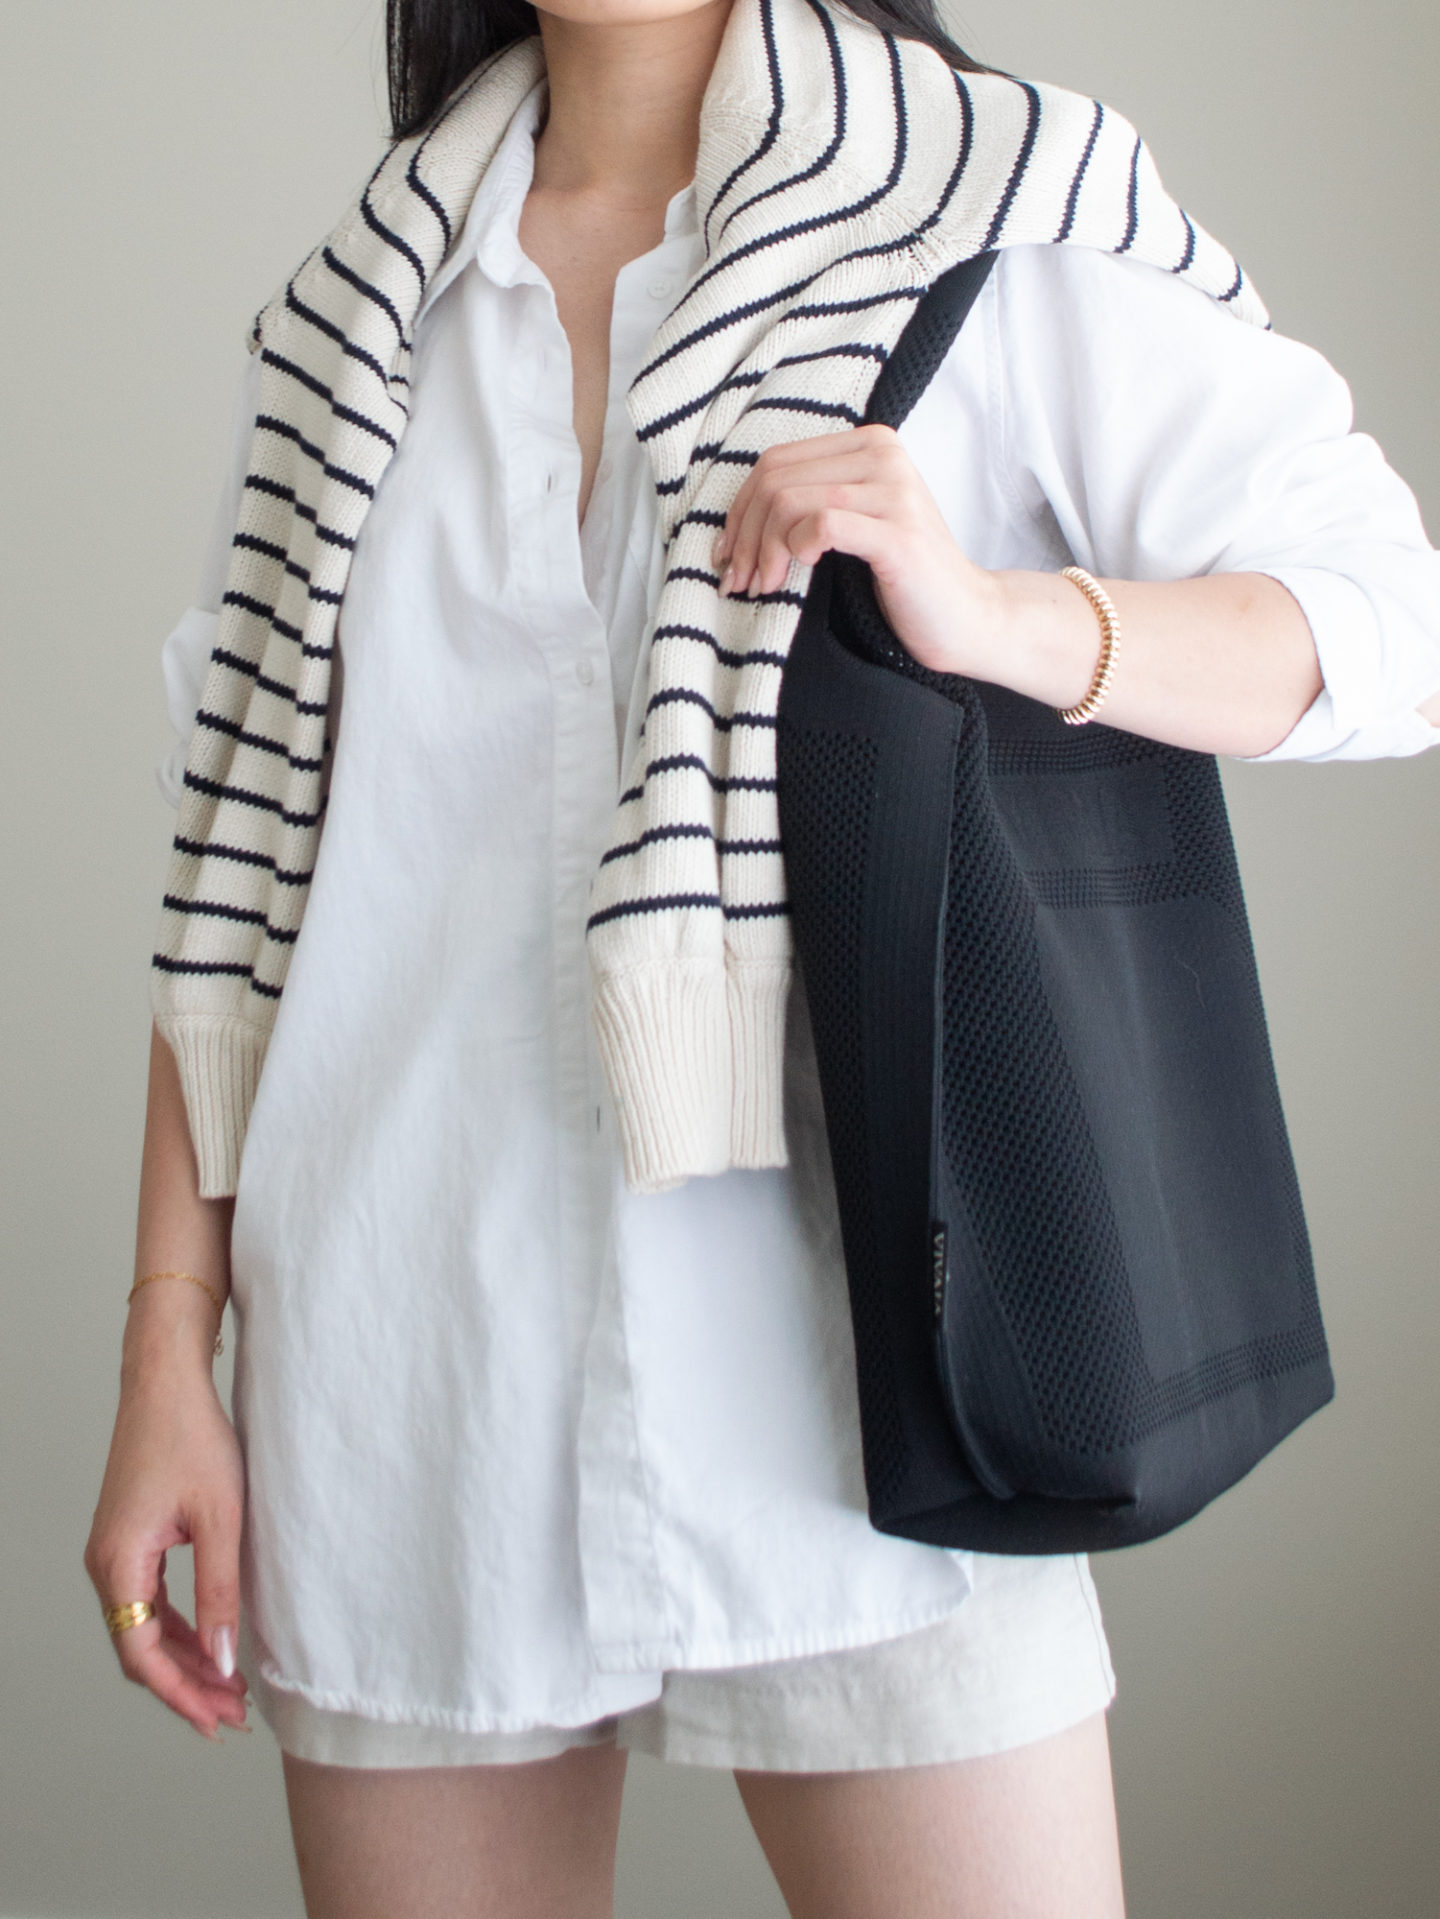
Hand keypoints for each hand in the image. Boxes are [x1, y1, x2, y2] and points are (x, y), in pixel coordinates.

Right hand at [85, 1326, 249, 1739]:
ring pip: (145, 1628)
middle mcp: (106, 1563)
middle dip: (185, 1685)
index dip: (180, 1693)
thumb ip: (221, 1591)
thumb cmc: (193, 1437)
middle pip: (140, 1648)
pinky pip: (150, 1602)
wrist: (167, 1382)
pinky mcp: (130, 1539)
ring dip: (185, 1659)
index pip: (141, 1653)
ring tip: (227, 1690)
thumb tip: (224, 1661)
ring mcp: (114, 1552)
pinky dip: (180, 1628)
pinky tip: (211, 1644)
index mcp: (119, 1562)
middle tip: (232, 1715)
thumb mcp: (221, 1518)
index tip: (218, 1719)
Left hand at [711, 423, 996, 673]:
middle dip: (744, 535)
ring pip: (789, 502)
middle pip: (775, 480)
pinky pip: (822, 525)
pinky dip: (797, 549)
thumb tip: (737, 520)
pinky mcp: (898, 533)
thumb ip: (810, 502)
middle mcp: (883, 455)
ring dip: (763, 551)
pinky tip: (800, 572)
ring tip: (763, 586)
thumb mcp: (854, 524)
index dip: (739, 510)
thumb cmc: (902, 576)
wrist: (965, 616)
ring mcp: (895, 491)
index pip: (775, 461)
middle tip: (739, 580)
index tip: (728, 555)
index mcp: (869, 444)